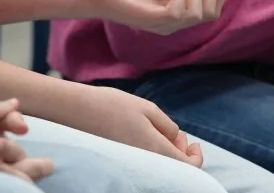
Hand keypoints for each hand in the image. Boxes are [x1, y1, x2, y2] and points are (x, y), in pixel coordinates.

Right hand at [65, 85, 203, 166]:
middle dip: (181, 152)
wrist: (77, 111)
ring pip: (159, 164)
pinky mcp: (122, 160)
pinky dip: (152, 151)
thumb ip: (167, 125)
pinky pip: (145, 161)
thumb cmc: (112, 105)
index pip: (187, 166)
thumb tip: (176, 138)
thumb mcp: (147, 108)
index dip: (196, 157)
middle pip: (174, 168)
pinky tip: (145, 135)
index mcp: (155, 148)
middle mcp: (145, 160)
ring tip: (160, 131)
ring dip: (166, 151)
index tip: (194, 143)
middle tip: (176, 133)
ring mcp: (132, 162)